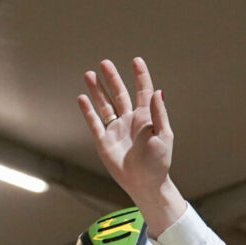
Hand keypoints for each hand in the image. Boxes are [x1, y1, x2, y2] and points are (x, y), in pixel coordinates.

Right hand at [77, 57, 185, 231]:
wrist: (145, 183)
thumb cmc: (159, 163)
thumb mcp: (163, 137)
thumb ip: (158, 114)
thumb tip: (157, 91)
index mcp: (146, 119)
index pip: (143, 92)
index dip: (140, 76)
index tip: (136, 60)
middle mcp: (130, 121)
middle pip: (120, 94)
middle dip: (113, 78)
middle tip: (105, 63)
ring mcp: (116, 130)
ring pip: (105, 105)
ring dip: (97, 90)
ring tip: (90, 74)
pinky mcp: (104, 141)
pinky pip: (94, 123)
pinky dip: (88, 111)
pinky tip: (82, 98)